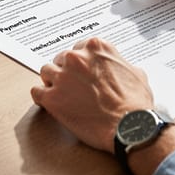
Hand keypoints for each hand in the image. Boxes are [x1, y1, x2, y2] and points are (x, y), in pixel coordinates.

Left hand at [30, 37, 153, 152]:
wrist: (129, 126)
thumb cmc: (135, 103)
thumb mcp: (137, 74)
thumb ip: (121, 65)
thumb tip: (119, 68)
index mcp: (96, 47)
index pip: (79, 48)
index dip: (81, 63)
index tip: (83, 72)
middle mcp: (77, 58)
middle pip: (62, 59)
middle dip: (67, 71)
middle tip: (74, 86)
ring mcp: (62, 77)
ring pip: (46, 72)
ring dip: (53, 82)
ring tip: (61, 94)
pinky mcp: (52, 98)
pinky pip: (37, 92)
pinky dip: (42, 97)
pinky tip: (49, 103)